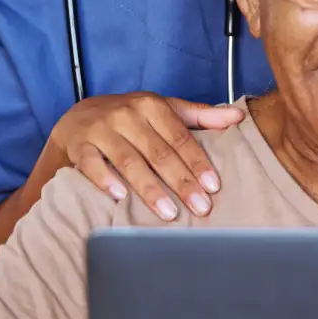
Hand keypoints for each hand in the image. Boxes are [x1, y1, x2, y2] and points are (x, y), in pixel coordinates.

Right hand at [50, 93, 243, 220]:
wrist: (79, 117)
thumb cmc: (131, 118)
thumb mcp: (165, 110)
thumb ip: (201, 116)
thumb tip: (238, 116)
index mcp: (152, 105)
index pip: (180, 138)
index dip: (197, 162)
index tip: (213, 186)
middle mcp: (127, 114)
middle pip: (159, 153)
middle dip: (181, 183)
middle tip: (200, 208)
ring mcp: (102, 129)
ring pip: (129, 162)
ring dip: (150, 189)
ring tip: (169, 213)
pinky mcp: (80, 145)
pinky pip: (93, 164)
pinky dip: (105, 180)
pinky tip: (121, 198)